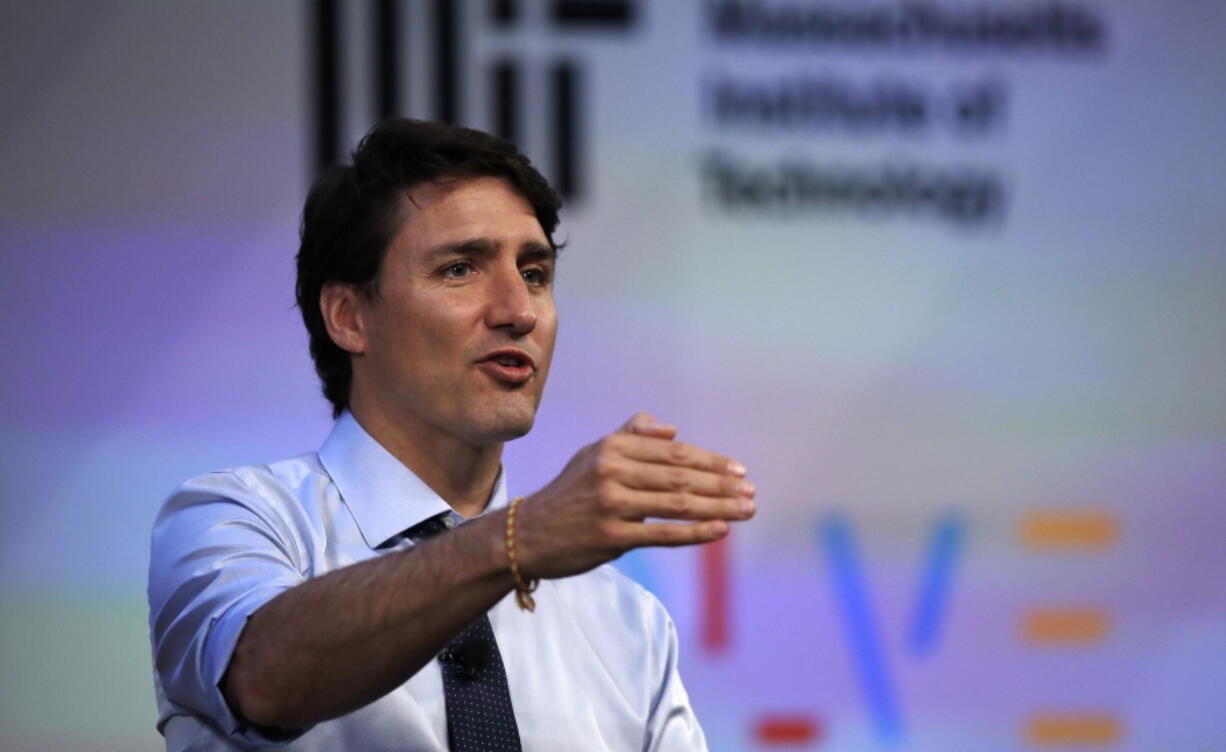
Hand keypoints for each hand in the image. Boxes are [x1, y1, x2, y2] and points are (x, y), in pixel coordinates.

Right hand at [513, 413, 754, 579]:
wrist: (528, 534)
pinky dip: (697, 532)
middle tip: (751, 491)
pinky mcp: (612, 537)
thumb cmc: (570, 493)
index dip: (710, 461)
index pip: (673, 452)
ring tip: (747, 509)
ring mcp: (612, 504)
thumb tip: (673, 430)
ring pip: (678, 504)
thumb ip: (631, 436)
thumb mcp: (593, 454)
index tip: (739, 470)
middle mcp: (611, 471)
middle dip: (722, 484)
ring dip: (719, 507)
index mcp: (611, 447)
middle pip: (681, 476)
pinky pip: (664, 534)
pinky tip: (722, 530)